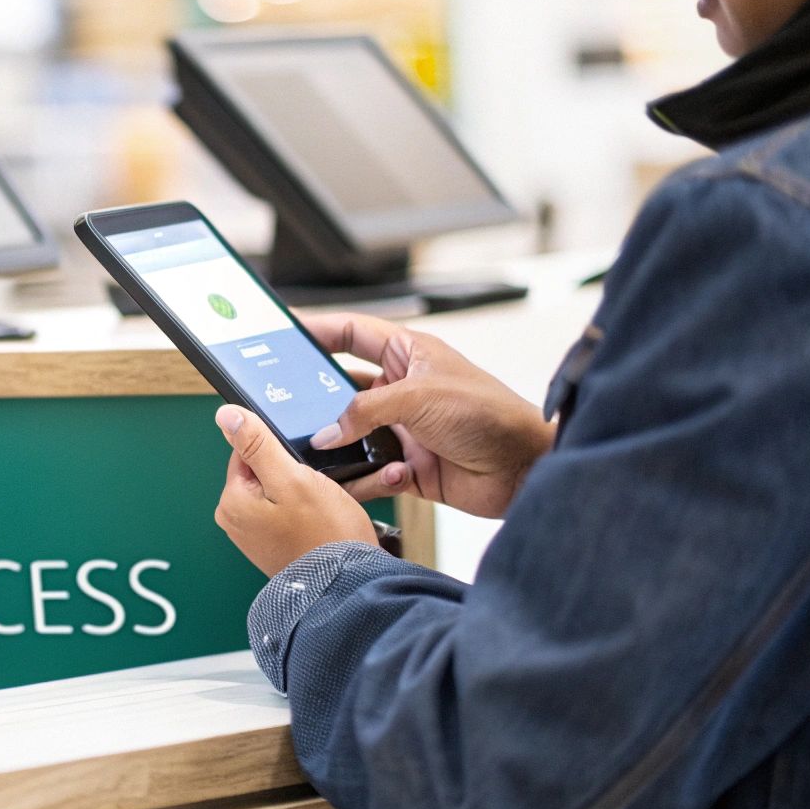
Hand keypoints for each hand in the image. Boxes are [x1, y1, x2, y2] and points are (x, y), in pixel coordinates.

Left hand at [213, 404, 378, 575]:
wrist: (346, 586)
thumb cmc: (324, 535)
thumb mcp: (291, 478)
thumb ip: (257, 445)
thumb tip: (226, 415)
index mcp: (231, 501)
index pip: (247, 451)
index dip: (279, 451)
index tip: (301, 465)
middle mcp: (234, 520)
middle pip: (263, 472)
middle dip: (292, 472)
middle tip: (315, 489)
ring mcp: (253, 536)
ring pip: (278, 491)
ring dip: (302, 491)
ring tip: (321, 508)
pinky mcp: (272, 546)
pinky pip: (287, 513)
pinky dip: (304, 511)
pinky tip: (320, 521)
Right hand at [302, 313, 556, 518]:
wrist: (524, 469)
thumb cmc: (490, 416)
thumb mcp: (419, 397)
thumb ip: (364, 411)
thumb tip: (326, 433)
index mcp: (410, 356)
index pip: (354, 334)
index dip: (320, 331)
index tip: (286, 334)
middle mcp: (403, 390)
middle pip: (344, 388)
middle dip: (317, 399)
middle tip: (287, 404)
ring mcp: (404, 429)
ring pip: (352, 434)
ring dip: (340, 445)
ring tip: (321, 450)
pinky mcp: (408, 466)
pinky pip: (369, 472)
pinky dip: (365, 477)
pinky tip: (380, 475)